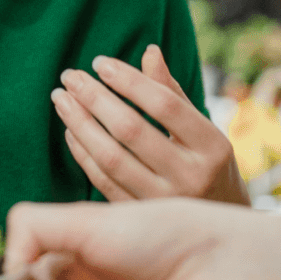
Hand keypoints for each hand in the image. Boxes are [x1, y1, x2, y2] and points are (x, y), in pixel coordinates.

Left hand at [56, 45, 246, 205]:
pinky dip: (82, 154)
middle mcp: (190, 176)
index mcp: (212, 146)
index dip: (129, 81)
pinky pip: (102, 182)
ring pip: (111, 158)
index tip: (99, 62)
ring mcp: (163, 203)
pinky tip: (70, 130)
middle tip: (69, 76)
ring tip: (61, 99)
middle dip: (94, 98)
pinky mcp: (140, 218)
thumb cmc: (207, 166)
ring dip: (80, 124)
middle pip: (131, 130)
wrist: (218, 228)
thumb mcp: (203, 130)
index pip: (164, 104)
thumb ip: (172, 93)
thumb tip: (149, 51)